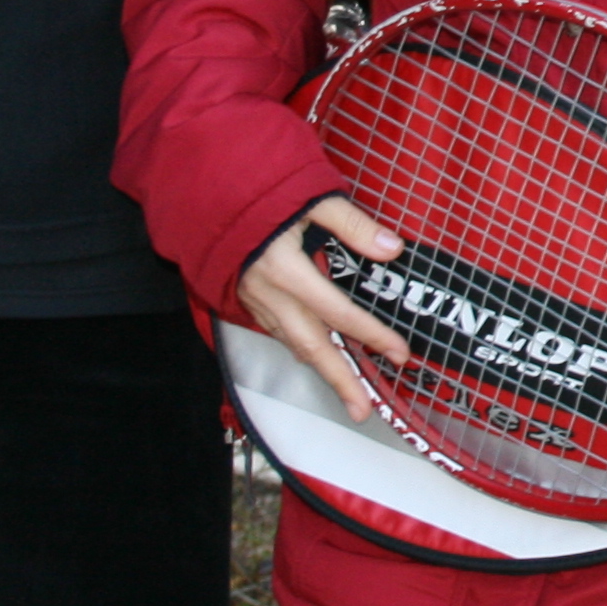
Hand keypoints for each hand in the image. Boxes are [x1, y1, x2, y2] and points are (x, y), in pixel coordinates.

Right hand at [236, 195, 411, 419]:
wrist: (205, 197)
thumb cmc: (260, 195)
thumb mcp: (310, 199)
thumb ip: (352, 224)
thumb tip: (392, 248)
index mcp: (286, 271)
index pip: (339, 312)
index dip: (372, 334)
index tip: (400, 353)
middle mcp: (269, 295)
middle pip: (310, 347)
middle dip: (339, 381)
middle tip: (363, 410)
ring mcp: (255, 301)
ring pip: (293, 345)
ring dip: (322, 369)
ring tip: (348, 394)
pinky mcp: (247, 301)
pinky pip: (278, 333)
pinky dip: (302, 349)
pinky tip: (319, 355)